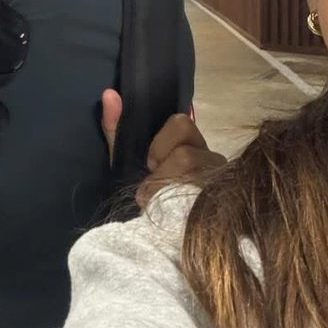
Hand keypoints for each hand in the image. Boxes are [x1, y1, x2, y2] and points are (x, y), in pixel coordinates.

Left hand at [100, 90, 225, 208]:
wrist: (152, 232)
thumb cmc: (142, 188)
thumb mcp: (124, 157)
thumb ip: (116, 126)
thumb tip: (108, 94)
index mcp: (190, 141)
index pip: (182, 122)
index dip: (161, 143)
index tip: (150, 161)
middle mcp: (210, 157)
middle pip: (186, 152)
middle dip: (163, 170)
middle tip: (154, 184)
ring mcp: (218, 179)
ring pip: (191, 170)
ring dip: (166, 188)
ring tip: (159, 202)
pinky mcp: (220, 200)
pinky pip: (199, 197)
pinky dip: (176, 203)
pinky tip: (170, 212)